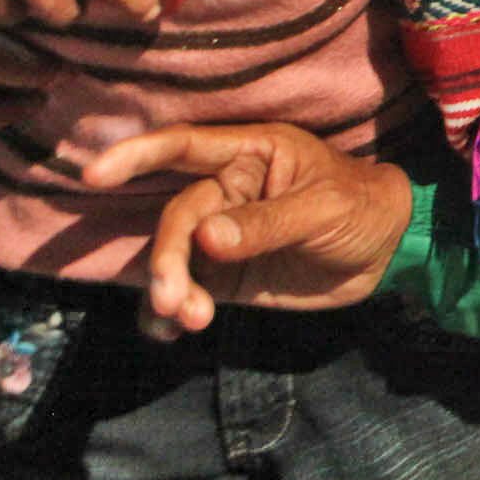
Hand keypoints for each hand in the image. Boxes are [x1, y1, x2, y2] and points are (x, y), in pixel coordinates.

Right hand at [83, 123, 414, 337]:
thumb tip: (207, 237)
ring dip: (168, 291)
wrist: (385, 250)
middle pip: (176, 218)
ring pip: (171, 258)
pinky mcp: (222, 275)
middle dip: (167, 260)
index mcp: (251, 154)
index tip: (94, 173)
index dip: (138, 154)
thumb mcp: (325, 208)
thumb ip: (268, 223)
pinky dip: (167, 314)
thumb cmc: (361, 206)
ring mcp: (219, 235)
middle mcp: (225, 189)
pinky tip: (171, 332)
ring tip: (189, 319)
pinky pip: (181, 291)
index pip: (186, 147)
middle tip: (176, 300)